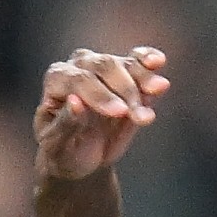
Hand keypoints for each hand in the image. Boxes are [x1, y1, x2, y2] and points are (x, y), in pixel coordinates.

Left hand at [31, 46, 168, 184]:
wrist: (82, 156)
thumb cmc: (64, 150)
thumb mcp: (58, 146)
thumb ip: (65, 124)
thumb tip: (76, 102)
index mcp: (57, 80)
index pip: (79, 80)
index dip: (100, 94)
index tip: (119, 112)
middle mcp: (79, 67)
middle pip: (104, 67)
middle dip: (125, 89)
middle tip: (140, 116)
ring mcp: (103, 68)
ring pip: (125, 64)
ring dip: (144, 77)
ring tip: (160, 89)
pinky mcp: (126, 73)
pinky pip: (138, 61)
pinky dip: (148, 60)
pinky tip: (158, 61)